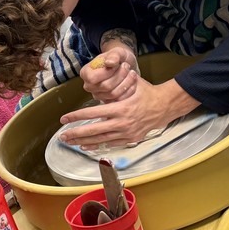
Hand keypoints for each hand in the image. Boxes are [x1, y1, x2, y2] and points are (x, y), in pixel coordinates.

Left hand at [58, 78, 181, 148]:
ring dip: (83, 141)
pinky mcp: (130, 139)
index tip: (64, 118)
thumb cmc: (146, 92)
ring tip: (70, 142)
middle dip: (76, 133)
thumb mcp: (130, 85)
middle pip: (94, 130)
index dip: (76, 116)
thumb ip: (114, 87)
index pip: (93, 113)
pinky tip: (85, 146)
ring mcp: (127, 133)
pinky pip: (110, 144)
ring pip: (100, 139)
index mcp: (120, 108)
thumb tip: (97, 83)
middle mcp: (122, 122)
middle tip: (62, 136)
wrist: (165, 106)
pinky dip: (97, 145)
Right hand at [80, 47, 138, 103]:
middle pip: (105, 86)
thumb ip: (113, 55)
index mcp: (86, 73)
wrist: (125, 65)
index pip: (93, 78)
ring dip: (126, 82)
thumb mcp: (116, 52)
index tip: (116, 64)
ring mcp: (98, 95)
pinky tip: (133, 82)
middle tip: (127, 66)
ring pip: (113, 94)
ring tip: (131, 73)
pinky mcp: (109, 101)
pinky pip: (120, 100)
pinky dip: (129, 90)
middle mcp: (89, 86)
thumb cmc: (118, 58)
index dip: (107, 73)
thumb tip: (110, 63)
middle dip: (120, 76)